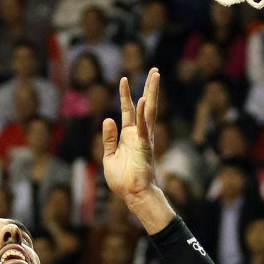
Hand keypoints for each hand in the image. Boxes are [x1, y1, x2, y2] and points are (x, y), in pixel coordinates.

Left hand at [102, 68, 159, 204]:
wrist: (132, 194)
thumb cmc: (122, 179)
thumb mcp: (109, 156)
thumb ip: (108, 138)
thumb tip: (108, 119)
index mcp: (129, 135)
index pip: (128, 110)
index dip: (126, 95)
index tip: (124, 79)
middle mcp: (138, 133)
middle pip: (144, 105)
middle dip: (148, 87)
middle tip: (154, 70)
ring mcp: (143, 138)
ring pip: (148, 110)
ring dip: (151, 92)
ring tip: (155, 75)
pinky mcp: (143, 145)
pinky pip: (142, 126)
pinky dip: (141, 113)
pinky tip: (143, 99)